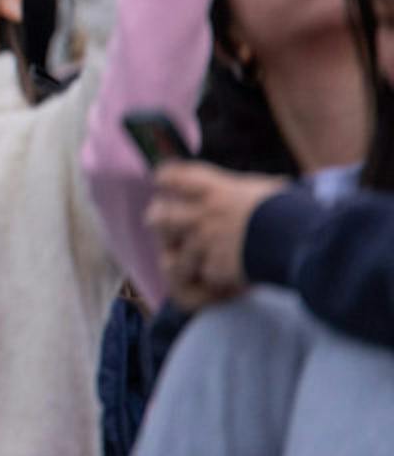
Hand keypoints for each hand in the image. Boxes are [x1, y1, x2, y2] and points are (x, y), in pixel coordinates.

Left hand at [145, 162, 286, 310]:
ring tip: (198, 261)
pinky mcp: (214, 268)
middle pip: (157, 217)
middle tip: (168, 226)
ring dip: (186, 260)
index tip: (166, 184)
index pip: (169, 176)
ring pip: (174, 256)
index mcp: (211, 188)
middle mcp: (199, 214)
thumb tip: (257, 185)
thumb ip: (243, 189)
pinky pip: (203, 276)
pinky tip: (225, 278)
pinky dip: (213, 279)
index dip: (165, 180)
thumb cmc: (288, 208)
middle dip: (159, 222)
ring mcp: (203, 243)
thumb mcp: (263, 188)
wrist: (299, 239)